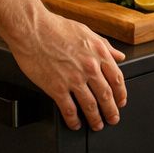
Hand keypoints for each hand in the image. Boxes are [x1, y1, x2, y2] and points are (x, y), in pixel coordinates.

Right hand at [8, 11, 126, 130]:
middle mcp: (89, 67)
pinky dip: (74, 120)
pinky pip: (69, 109)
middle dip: (111, 111)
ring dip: (95, 119)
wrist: (31, 29)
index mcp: (98, 53)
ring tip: (97, 125)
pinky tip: (75, 124)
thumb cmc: (55, 27)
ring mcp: (74, 79)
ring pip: (90, 105)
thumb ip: (105, 46)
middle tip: (113, 118)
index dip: (121, 94)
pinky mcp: (57, 88)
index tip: (121, 101)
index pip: (117, 79)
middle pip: (106, 95)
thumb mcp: (86, 32)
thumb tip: (118, 56)